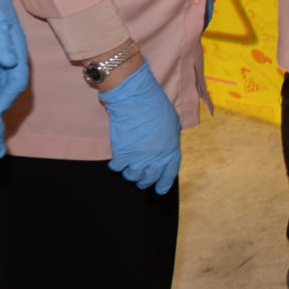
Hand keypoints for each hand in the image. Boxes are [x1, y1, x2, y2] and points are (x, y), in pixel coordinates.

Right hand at [98, 59, 182, 194]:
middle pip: (150, 178)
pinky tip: (117, 161)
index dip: (163, 183)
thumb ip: (169, 139)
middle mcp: (156, 157)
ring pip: (133, 175)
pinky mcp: (122, 154)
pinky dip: (116, 166)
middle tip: (141, 182)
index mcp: (171, 150)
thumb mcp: (172, 123)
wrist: (136, 98)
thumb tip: (164, 148)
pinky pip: (117, 167)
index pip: (169, 173)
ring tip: (129, 170)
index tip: (159, 190)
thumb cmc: (156, 105)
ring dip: (130, 174)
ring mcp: (139, 157)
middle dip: (145, 182)